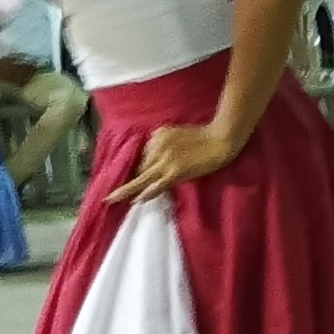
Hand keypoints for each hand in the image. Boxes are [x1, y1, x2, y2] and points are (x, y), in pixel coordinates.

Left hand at [111, 122, 245, 203]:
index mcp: (158, 134)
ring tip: (112, 199)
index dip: (144, 166)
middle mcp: (157, 145)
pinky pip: (156, 185)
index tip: (141, 175)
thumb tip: (154, 159)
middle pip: (142, 166)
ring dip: (127, 189)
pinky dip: (145, 193)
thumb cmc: (204, 135)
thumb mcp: (178, 132)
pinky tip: (135, 200)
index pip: (145, 154)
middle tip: (123, 192)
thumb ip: (164, 143)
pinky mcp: (175, 172)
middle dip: (139, 177)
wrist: (221, 139)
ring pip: (143, 177)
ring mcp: (166, 160)